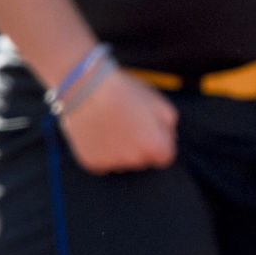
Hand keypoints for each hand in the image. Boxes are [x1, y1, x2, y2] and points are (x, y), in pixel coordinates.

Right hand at [61, 69, 177, 171]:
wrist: (86, 90)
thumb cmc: (125, 92)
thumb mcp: (159, 102)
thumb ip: (169, 125)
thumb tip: (168, 137)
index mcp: (155, 146)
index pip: (165, 157)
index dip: (160, 142)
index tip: (150, 131)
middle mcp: (134, 160)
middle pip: (144, 160)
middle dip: (141, 146)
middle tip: (129, 124)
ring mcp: (112, 163)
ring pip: (123, 161)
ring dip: (122, 150)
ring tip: (112, 125)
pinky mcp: (92, 164)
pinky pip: (104, 161)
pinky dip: (103, 151)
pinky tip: (100, 132)